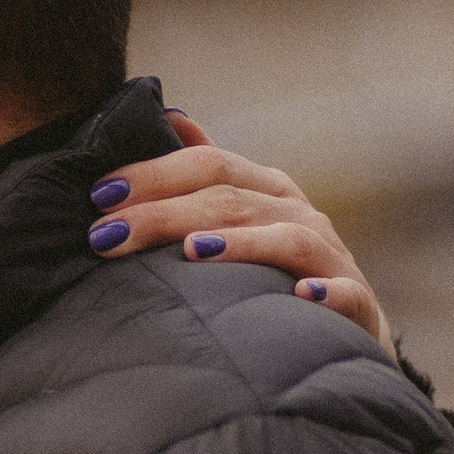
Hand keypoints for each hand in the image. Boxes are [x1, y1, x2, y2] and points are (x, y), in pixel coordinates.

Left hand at [89, 111, 393, 355]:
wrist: (347, 337)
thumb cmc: (277, 277)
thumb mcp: (245, 219)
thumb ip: (209, 175)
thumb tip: (171, 116)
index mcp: (266, 190)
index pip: (207, 165)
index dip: (152, 175)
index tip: (97, 196)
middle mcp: (298, 214)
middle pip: (231, 200)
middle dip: (165, 213)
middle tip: (108, 235)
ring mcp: (330, 258)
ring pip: (286, 239)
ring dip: (241, 243)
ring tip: (193, 252)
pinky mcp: (356, 304)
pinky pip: (343, 293)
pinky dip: (325, 292)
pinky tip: (301, 296)